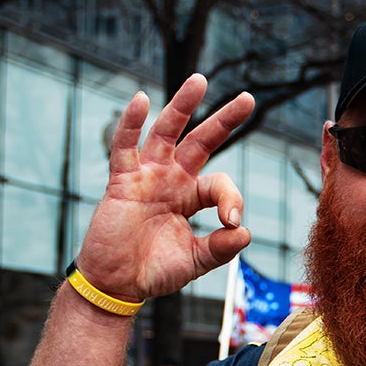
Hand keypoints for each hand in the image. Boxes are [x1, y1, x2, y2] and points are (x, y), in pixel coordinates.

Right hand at [74, 74, 255, 302]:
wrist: (117, 284)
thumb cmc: (153, 271)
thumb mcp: (195, 261)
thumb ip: (220, 248)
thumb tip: (245, 232)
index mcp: (191, 197)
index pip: (219, 183)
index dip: (231, 198)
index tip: (231, 221)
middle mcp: (172, 180)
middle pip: (201, 141)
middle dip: (224, 120)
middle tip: (248, 98)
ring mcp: (147, 176)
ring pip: (167, 133)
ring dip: (183, 106)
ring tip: (200, 81)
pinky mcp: (123, 181)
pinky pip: (125, 147)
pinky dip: (130, 123)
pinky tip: (141, 99)